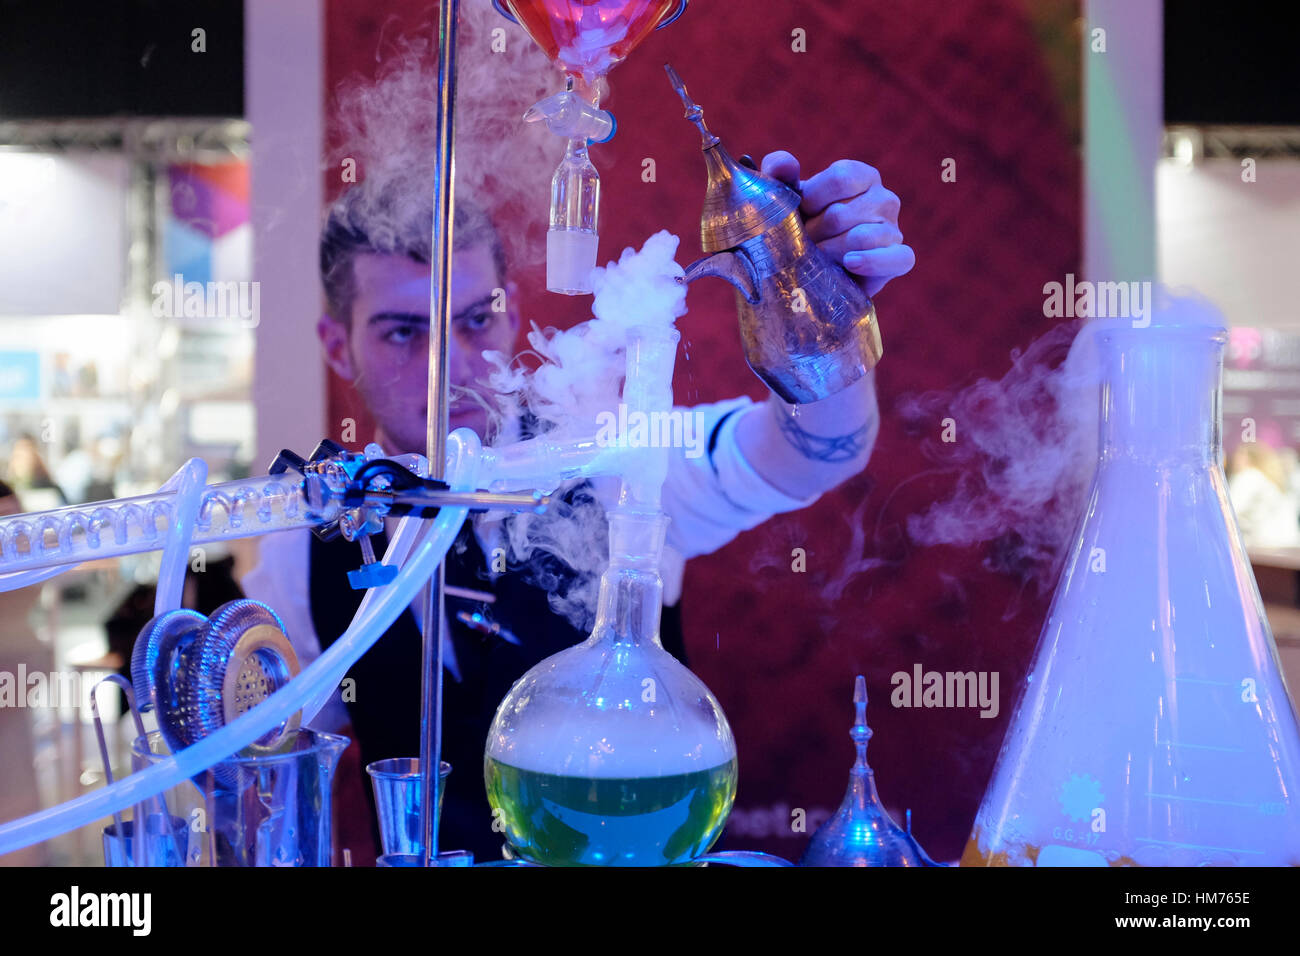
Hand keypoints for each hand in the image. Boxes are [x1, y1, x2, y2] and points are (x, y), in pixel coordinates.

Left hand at [761, 152, 914, 297]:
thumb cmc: (803, 223)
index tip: (802, 211)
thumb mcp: (786, 195)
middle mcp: (884, 198)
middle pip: (841, 214)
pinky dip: (871, 261)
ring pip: (861, 238)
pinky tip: (850, 263)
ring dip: (829, 252)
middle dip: (814, 233)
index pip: (840, 178)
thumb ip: (778, 171)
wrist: (816, 268)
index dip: (812, 199)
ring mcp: (894, 228)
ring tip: (819, 258)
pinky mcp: (899, 257)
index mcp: (862, 176)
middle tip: (805, 242)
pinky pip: (896, 258)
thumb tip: (785, 165)